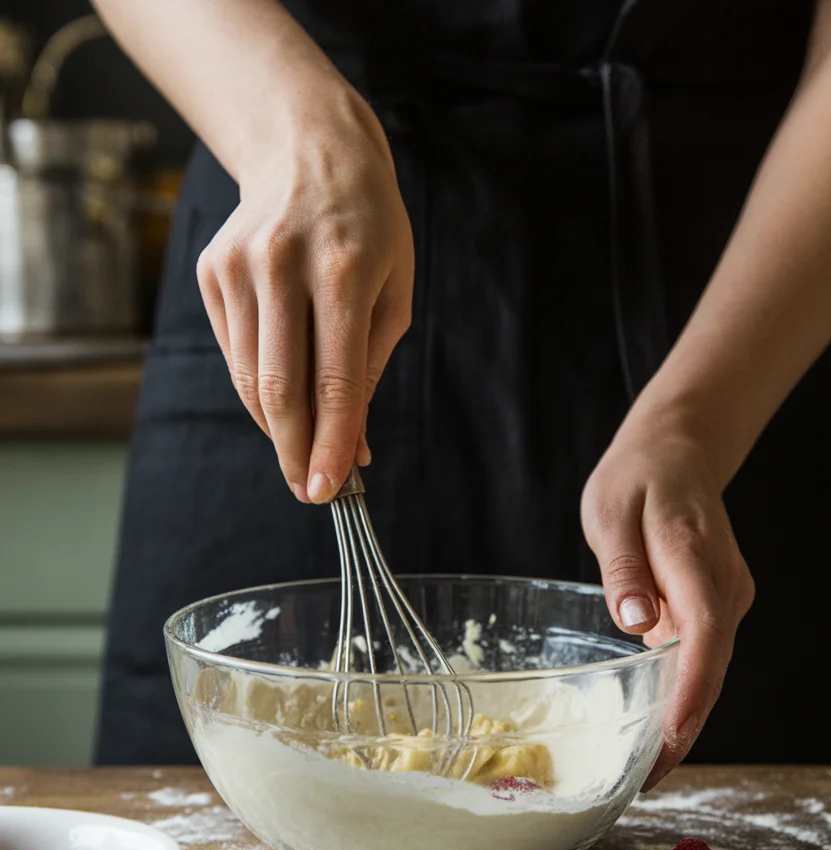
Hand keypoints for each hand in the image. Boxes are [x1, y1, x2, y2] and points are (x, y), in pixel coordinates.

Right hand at [197, 74, 413, 502]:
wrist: (309, 152)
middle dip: (295, 450)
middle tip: (308, 490)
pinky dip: (259, 392)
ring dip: (277, 429)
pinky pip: (235, 355)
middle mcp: (284, 264)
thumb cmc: (369, 230)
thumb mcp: (393, 292)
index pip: (334, 379)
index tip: (328, 489)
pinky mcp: (212, 272)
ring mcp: (239, 266)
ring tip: (301, 452)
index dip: (330, 442)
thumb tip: (352, 449)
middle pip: (281, 387)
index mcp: (344, 269)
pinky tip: (284, 400)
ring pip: (251, 379)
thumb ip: (369, 371)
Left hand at [581, 407, 754, 789]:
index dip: (692, 692)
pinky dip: (682, 691)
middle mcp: (723, 585)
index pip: (705, 636)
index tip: (672, 740)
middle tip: (647, 779)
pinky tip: (655, 722)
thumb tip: (636, 623)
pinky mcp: (717, 604)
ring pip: (710, 667)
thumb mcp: (612, 511)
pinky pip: (703, 655)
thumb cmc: (637, 479)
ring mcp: (725, 596)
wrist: (676, 452)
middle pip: (712, 666)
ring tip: (646, 767)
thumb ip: (624, 568)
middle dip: (685, 727)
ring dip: (684, 716)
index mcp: (695, 559)